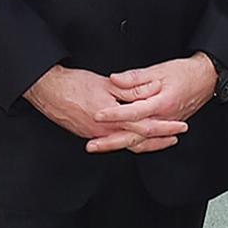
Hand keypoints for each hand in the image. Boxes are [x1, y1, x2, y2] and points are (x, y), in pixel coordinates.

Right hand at [24, 66, 188, 154]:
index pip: (146, 126)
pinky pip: (114, 142)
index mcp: (113, 118)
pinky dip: (129, 142)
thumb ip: (130, 89)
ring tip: (161, 142)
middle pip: (139, 140)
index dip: (164, 126)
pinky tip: (135, 139)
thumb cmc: (74, 85)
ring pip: (126, 144)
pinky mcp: (90, 135)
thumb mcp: (107, 83)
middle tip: (176, 137)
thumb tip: (150, 91)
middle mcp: (106, 131)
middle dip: (160, 140)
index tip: (179, 126)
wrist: (49, 92)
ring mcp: (97, 136)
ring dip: (146, 144)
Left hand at [95, 55, 217, 152]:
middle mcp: (164, 118)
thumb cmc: (185, 72)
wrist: (207, 79)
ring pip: (140, 141)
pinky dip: (135, 145)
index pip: (133, 112)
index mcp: (161, 103)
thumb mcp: (159, 69)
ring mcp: (166, 125)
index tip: (97, 115)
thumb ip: (135, 77)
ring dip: (119, 146)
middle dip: (111, 142)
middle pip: (134, 135)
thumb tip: (115, 79)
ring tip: (100, 146)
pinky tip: (122, 146)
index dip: (114, 114)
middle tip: (92, 144)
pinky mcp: (167, 127)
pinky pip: (149, 141)